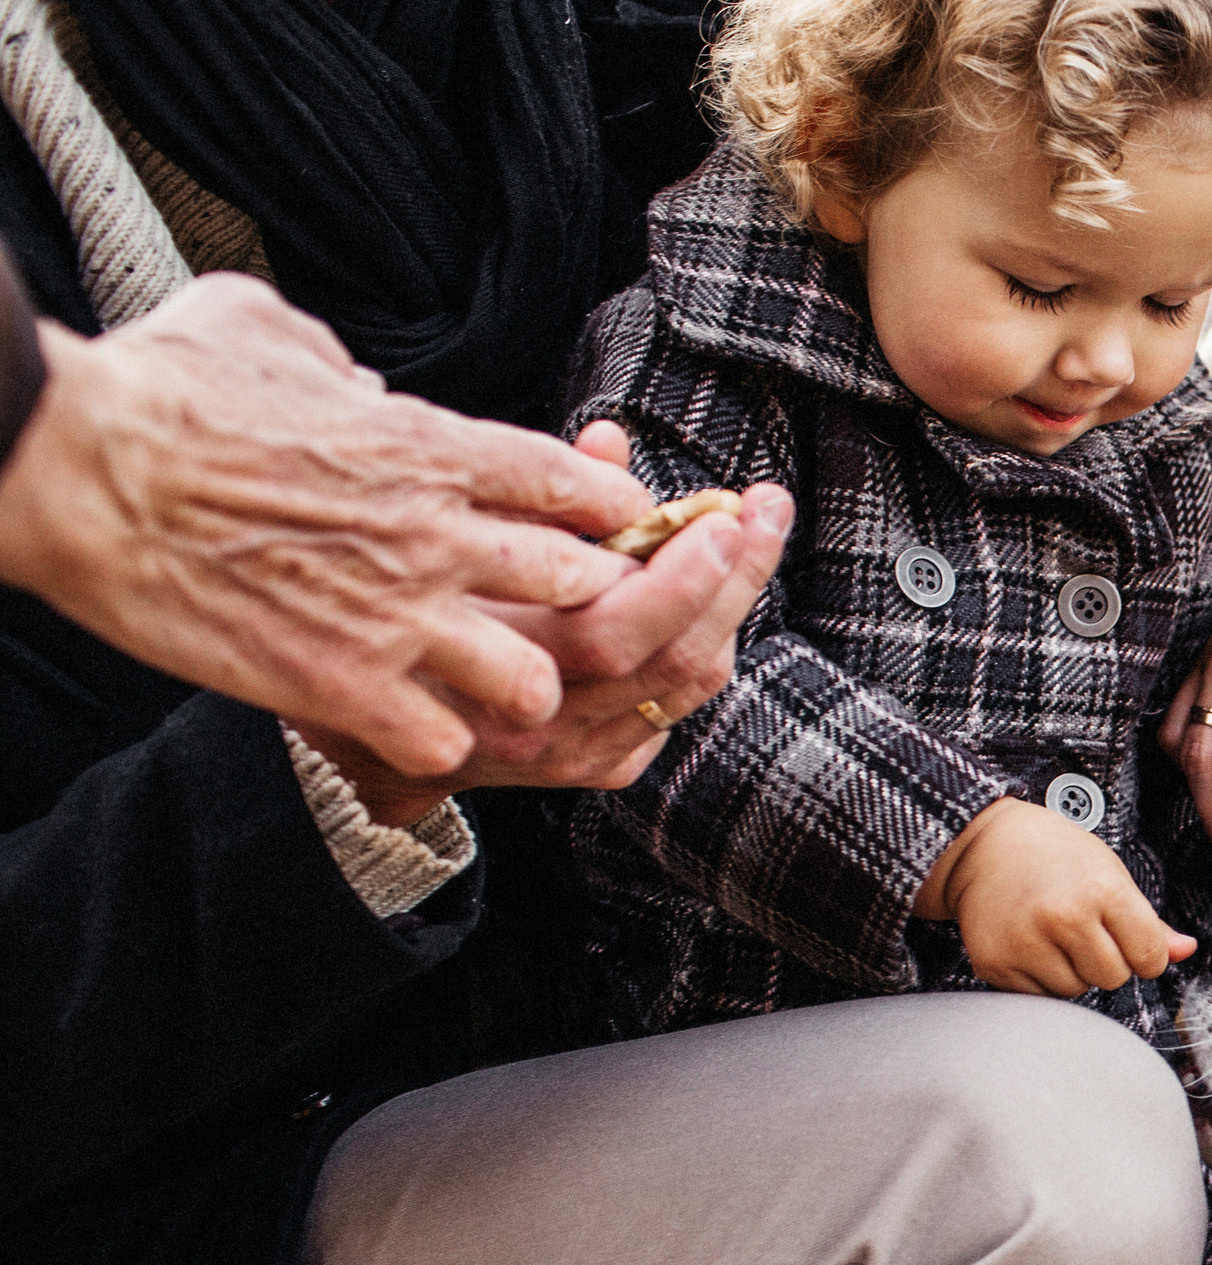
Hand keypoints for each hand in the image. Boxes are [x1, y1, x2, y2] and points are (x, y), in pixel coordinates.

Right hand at [0, 274, 657, 775]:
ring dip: (526, 690)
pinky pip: (444, 742)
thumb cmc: (154, 389)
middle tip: (565, 622)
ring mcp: (395, 616)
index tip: (609, 530)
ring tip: (501, 692)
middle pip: (583, 587)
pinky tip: (415, 730)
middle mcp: (435, 534)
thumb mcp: (262, 330)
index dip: (607, 515)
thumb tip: (356, 379)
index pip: (575, 487)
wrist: (72, 469)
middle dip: (587, 609)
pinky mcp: (338, 684)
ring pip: (534, 681)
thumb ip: (334, 358)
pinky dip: (439, 745)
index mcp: (430, 446)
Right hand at [291, 480, 792, 825]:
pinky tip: (717, 601)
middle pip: (669, 649)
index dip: (683, 562)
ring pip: (682, 682)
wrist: (341, 750)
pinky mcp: (588, 770)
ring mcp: (566, 752)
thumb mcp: (433, 538)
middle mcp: (535, 714)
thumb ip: (525, 495)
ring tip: (756, 535)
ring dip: (731, 606)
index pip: (617, 614)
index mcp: (491, 653)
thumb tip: (610, 439)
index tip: (719, 507)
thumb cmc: (378, 608)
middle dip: (732, 573)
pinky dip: (702, 651)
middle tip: (763, 507)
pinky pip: (669, 712)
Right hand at [914, 797, 1198, 996]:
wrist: (985, 845)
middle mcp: (1064, 917)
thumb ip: (1150, 921)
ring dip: (1073, 972)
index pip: (1149, 956)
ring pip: (1076, 990)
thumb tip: (1186, 951)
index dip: (1146, 954)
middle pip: (1113, 978)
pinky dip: (1041, 978)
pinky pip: (1040, 996)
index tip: (1131, 941)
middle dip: (1107, 961)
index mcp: (1101, 889)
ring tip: (1055, 935)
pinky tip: (1031, 944)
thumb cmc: (1055, 855)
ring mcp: (1026, 942)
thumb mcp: (1110, 873)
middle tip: (1084, 929)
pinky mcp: (996, 963)